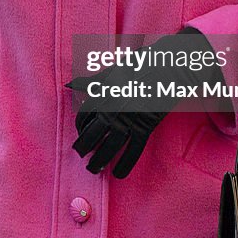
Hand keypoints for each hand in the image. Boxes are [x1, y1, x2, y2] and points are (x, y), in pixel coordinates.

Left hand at [66, 28, 218, 177]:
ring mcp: (128, 121)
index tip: (80, 132)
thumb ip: (92, 81)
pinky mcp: (144, 128)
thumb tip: (70, 84)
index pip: (84, 115)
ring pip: (109, 146)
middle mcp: (112, 110)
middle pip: (92, 134)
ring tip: (93, 169)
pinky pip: (133, 150)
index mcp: (102, 94)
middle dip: (84, 147)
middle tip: (81, 155)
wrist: (167, 68)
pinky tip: (118, 173)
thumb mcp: (113, 70)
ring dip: (99, 160)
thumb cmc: (140, 65)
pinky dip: (125, 164)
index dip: (80, 126)